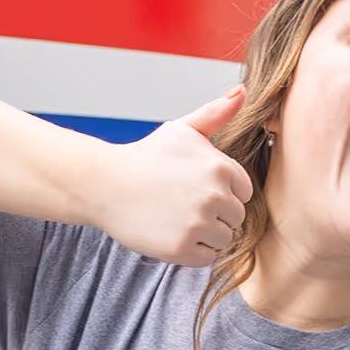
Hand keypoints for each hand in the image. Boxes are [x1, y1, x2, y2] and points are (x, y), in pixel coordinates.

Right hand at [94, 89, 252, 265]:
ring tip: (176, 218)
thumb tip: (243, 92)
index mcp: (220, 168)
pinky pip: (206, 257)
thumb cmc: (145, 157)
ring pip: (223, 239)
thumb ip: (215, 114)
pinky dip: (191, 251)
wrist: (105, 184)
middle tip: (182, 204)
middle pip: (235, 218)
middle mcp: (214, 195)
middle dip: (214, 214)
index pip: (244, 193)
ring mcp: (198, 223)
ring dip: (204, 234)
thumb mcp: (181, 131)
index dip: (223, 193)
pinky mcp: (182, 248)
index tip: (196, 189)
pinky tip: (170, 232)